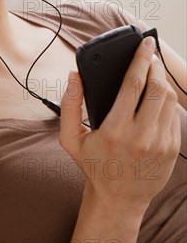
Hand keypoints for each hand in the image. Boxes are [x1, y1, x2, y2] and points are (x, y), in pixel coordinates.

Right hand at [59, 37, 180, 213]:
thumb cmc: (93, 166)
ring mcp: (160, 143)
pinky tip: (156, 96)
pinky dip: (167, 100)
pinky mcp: (172, 148)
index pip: (133, 84)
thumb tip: (75, 76)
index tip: (144, 42)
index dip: (139, 59)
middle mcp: (141, 136)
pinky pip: (174, 115)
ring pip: (169, 99)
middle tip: (149, 54)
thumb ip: (69, 105)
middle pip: (157, 88)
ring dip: (162, 80)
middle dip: (155, 65)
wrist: (118, 200)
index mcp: (115, 131)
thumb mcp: (71, 139)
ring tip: (152, 72)